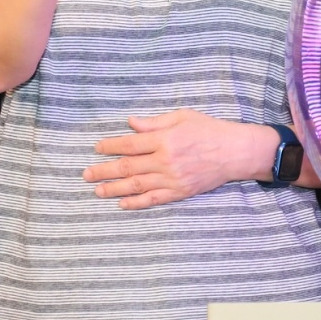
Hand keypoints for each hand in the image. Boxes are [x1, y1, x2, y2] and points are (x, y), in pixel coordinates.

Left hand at [84, 110, 279, 209]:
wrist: (234, 152)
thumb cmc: (209, 129)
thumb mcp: (182, 117)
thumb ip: (155, 122)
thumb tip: (131, 123)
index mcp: (165, 139)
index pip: (130, 144)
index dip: (111, 146)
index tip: (97, 148)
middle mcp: (165, 160)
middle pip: (128, 167)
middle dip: (104, 170)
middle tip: (86, 174)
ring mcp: (172, 178)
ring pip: (137, 185)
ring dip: (114, 188)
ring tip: (97, 190)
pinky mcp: (179, 192)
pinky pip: (154, 199)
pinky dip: (136, 202)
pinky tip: (122, 203)